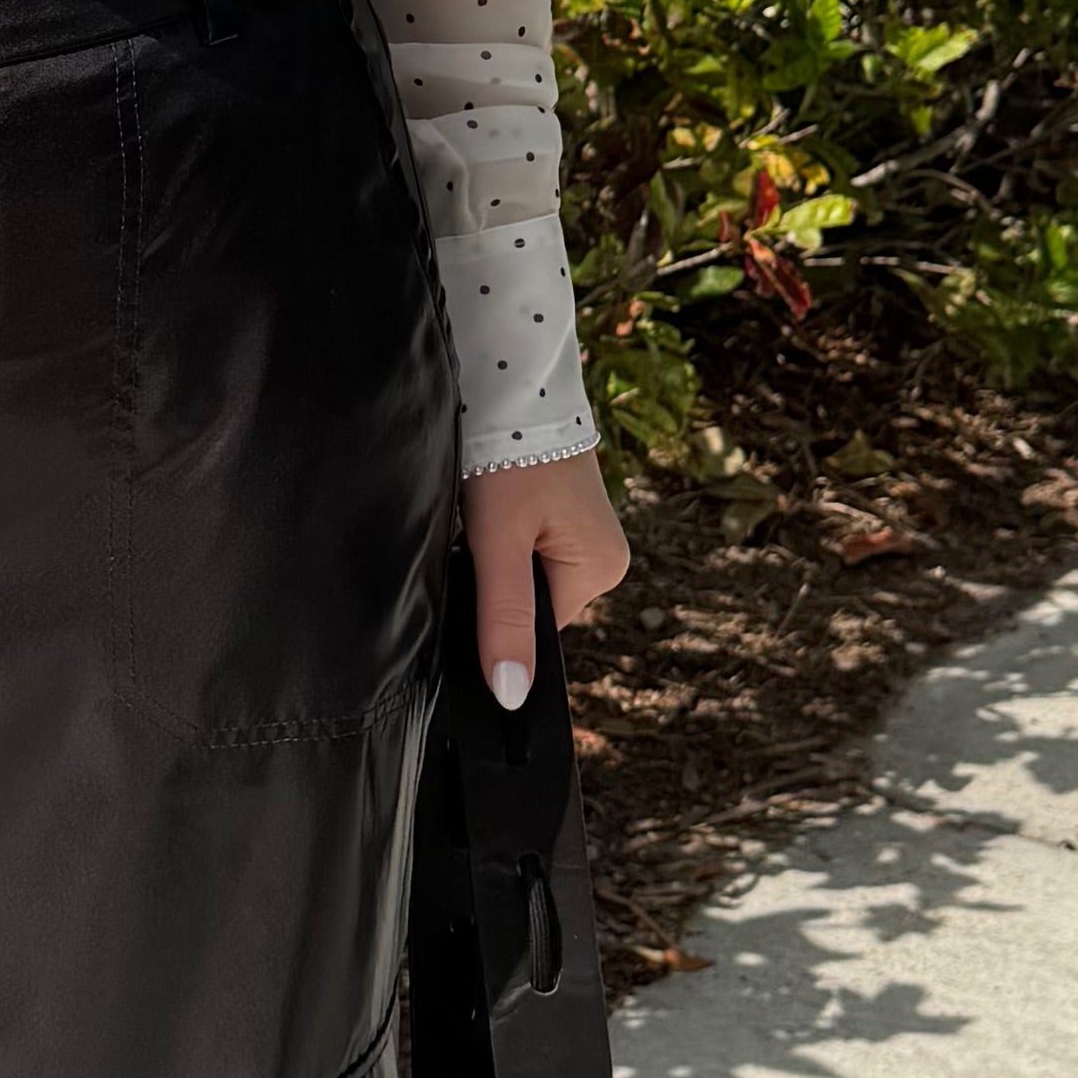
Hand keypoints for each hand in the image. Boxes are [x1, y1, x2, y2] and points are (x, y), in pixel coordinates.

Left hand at [464, 451, 628, 706]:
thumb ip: (504, 619)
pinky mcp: (565, 515)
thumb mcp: (498, 544)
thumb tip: (512, 696)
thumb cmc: (510, 456)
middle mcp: (603, 558)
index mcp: (600, 572)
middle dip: (497, 582)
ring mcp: (586, 534)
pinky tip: (487, 512)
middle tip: (474, 537)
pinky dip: (501, 539)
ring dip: (496, 557)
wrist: (513, 381)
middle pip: (531, 604)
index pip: (537, 629)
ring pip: (525, 577)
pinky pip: (527, 549)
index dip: (499, 615)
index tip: (473, 575)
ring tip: (482, 518)